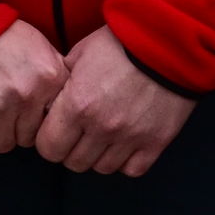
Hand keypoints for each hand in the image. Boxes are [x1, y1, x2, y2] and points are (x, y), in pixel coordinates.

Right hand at [0, 19, 65, 155]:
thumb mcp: (36, 43)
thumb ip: (56, 72)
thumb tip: (67, 102)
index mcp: (49, 76)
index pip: (56, 120)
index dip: (39, 117)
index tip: (27, 110)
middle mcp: (27, 95)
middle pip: (30, 137)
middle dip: (15, 126)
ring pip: (5, 145)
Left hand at [33, 26, 192, 175]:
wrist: (166, 45)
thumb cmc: (118, 44)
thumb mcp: (78, 55)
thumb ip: (62, 83)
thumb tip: (50, 103)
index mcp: (76, 104)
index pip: (48, 147)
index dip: (48, 141)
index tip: (53, 132)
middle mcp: (101, 127)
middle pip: (73, 163)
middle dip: (69, 150)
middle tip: (75, 136)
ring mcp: (130, 138)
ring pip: (102, 168)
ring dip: (97, 156)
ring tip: (99, 138)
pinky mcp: (156, 143)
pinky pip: (132, 169)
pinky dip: (125, 161)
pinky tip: (122, 144)